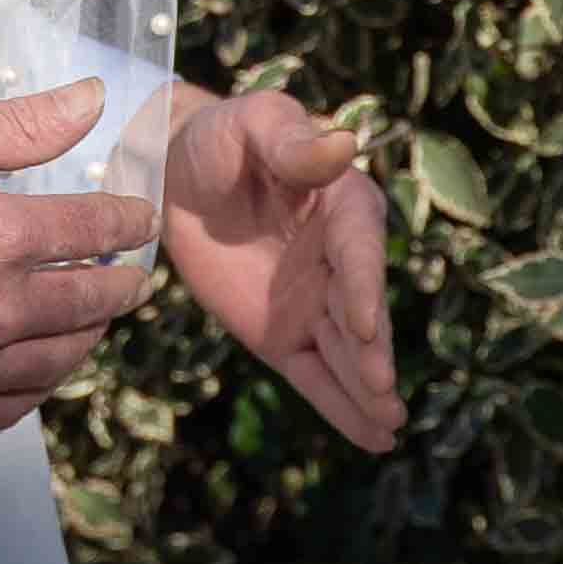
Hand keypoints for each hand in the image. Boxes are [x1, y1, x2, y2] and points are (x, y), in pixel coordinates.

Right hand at [0, 83, 159, 432]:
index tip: (138, 217)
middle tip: (132, 274)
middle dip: (123, 282)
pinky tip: (42, 365)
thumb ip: (16, 124)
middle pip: (92, 301)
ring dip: (90, 334)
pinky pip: (15, 404)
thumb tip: (92, 101)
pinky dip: (42, 383)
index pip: (97, 230)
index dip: (128, 221)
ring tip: (95, 316)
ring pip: (62, 358)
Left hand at [160, 86, 400, 451]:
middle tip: (383, 390)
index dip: (363, 287)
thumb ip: (292, 141)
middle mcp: (339, 260)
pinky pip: (315, 374)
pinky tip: (373, 439)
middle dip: (372, 353)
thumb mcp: (251, 123)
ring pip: (343, 353)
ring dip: (367, 390)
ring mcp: (314, 303)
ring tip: (389, 425)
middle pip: (360, 311)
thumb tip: (342, 142)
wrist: (173, 173)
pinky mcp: (283, 335)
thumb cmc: (220, 136)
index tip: (363, 325)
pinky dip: (341, 406)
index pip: (357, 249)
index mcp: (342, 204)